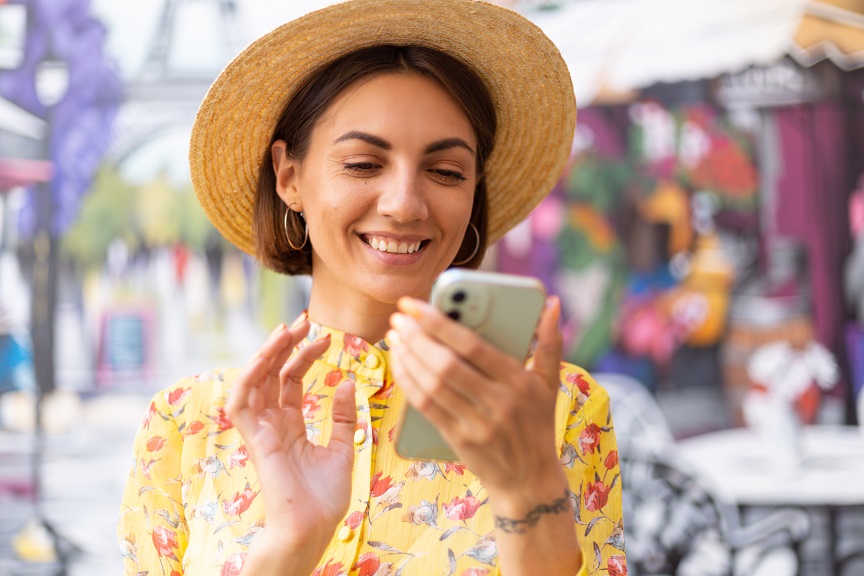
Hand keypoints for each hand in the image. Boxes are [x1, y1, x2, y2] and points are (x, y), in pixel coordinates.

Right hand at [226, 317, 356, 555]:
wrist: (311, 530)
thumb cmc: (323, 499)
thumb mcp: (342, 449)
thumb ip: (343, 417)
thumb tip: (347, 382)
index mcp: (290, 427)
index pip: (292, 381)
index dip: (305, 357)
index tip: (326, 338)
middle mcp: (272, 425)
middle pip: (272, 376)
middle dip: (285, 346)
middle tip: (302, 321)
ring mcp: (261, 432)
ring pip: (253, 382)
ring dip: (267, 353)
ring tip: (286, 330)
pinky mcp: (255, 440)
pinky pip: (241, 403)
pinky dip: (249, 377)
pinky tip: (268, 355)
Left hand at [387, 296, 565, 502]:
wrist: (529, 481)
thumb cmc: (537, 423)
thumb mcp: (550, 384)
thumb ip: (549, 341)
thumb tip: (551, 303)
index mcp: (519, 381)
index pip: (472, 345)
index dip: (439, 323)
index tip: (415, 305)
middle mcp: (498, 403)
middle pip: (446, 364)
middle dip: (416, 337)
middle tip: (398, 316)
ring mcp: (477, 424)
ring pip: (432, 384)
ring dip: (408, 357)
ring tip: (395, 335)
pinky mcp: (459, 440)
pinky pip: (426, 406)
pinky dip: (409, 382)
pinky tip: (400, 364)